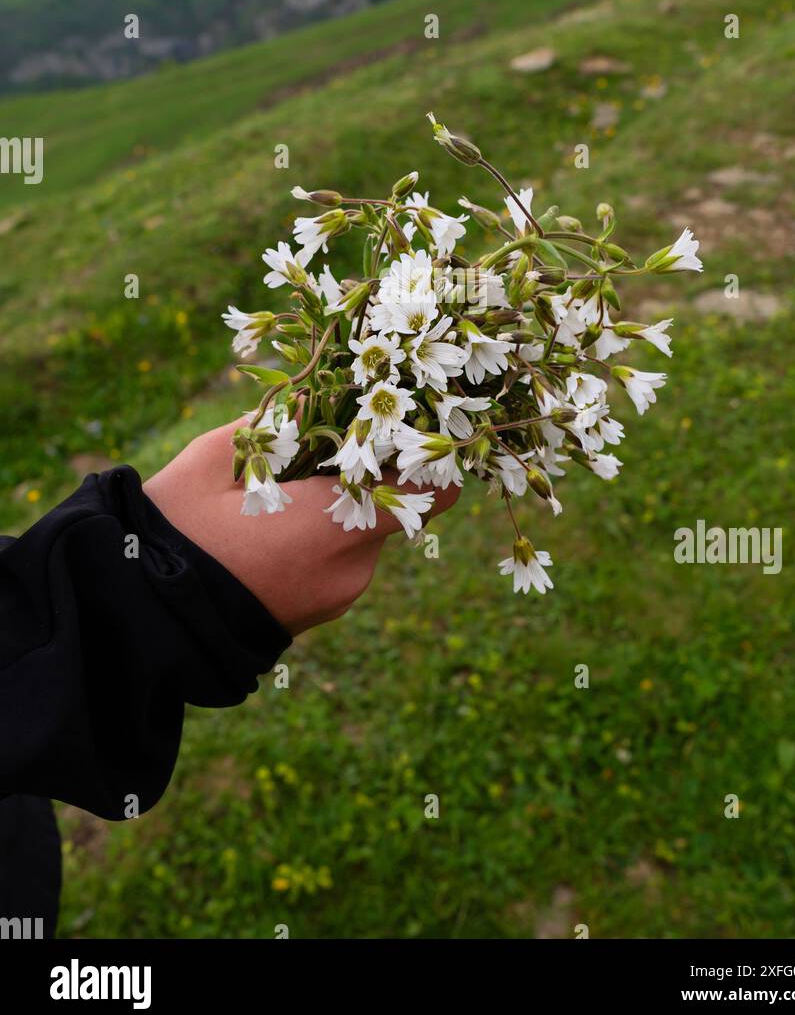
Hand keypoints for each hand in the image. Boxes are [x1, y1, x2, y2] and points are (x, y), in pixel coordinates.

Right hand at [143, 418, 458, 635]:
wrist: (143, 623)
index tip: (400, 427)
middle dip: (369, 471)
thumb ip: (279, 423)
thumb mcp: (217, 459)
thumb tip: (319, 391)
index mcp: (334, 527)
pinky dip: (325, 533)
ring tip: (288, 483)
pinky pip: (341, 558)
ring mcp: (340, 595)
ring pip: (364, 531)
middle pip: (394, 504)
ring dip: (342, 503)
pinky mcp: (322, 609)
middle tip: (327, 439)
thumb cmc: (175, 532)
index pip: (433, 491)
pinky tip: (277, 519)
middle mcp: (351, 567)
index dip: (428, 456)